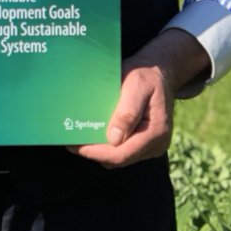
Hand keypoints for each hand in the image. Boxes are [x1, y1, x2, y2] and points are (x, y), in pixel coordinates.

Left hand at [70, 29, 209, 168]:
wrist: (159, 71)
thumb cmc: (146, 76)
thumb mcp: (136, 86)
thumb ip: (127, 112)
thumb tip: (113, 139)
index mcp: (156, 132)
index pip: (122, 154)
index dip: (97, 152)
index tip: (75, 146)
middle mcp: (156, 144)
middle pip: (120, 159)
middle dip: (95, 152)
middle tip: (71, 142)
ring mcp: (151, 145)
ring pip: (120, 157)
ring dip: (100, 149)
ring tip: (79, 138)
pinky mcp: (144, 142)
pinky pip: (123, 149)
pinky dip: (107, 145)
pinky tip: (93, 133)